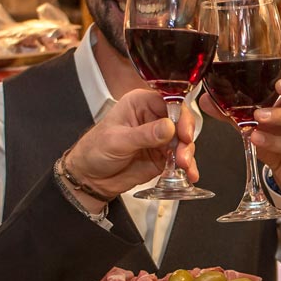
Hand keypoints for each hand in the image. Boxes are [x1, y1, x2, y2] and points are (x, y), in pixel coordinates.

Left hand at [64, 88, 196, 200]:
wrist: (90, 178)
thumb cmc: (94, 151)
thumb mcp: (117, 141)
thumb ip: (145, 134)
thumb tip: (168, 127)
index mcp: (140, 104)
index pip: (169, 101)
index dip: (180, 115)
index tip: (183, 132)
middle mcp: (153, 118)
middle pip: (181, 121)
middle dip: (186, 138)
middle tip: (183, 152)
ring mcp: (160, 138)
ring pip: (184, 141)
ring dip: (187, 154)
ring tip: (183, 166)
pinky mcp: (163, 156)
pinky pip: (181, 159)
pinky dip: (188, 167)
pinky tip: (189, 174)